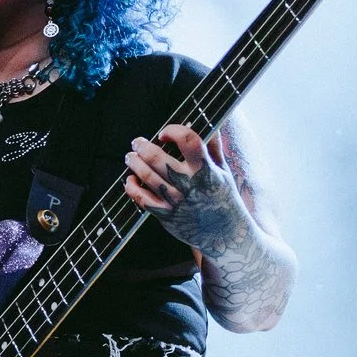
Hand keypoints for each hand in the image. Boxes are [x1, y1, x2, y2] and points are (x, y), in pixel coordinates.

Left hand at [124, 124, 242, 249]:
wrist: (225, 234)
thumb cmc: (223, 197)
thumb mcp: (223, 170)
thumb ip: (212, 145)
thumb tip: (201, 122)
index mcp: (206, 169)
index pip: (188, 140)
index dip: (173, 131)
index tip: (164, 133)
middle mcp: (189, 184)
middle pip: (158, 157)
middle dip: (142, 146)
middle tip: (137, 142)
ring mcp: (176, 200)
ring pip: (146, 175)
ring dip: (134, 162)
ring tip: (130, 156)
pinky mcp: (166, 215)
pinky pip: (141, 199)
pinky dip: (131, 187)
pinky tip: (130, 180)